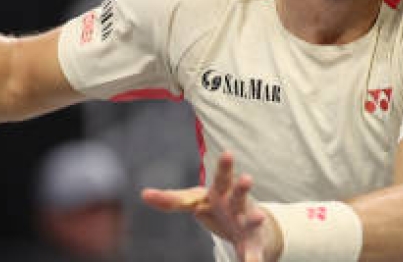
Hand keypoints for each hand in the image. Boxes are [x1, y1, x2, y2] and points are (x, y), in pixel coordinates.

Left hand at [142, 151, 282, 261]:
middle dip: (242, 187)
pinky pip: (252, 252)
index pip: (222, 177)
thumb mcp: (195, 200)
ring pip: (251, 219)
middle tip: (247, 179)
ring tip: (258, 218)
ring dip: (254, 218)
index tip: (228, 153)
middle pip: (239, 194)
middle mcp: (237, 204)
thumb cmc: (217, 205)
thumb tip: (143, 194)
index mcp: (221, 191)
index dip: (225, 167)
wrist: (252, 223)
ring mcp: (246, 222)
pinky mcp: (252, 243)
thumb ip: (172, 199)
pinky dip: (252, 259)